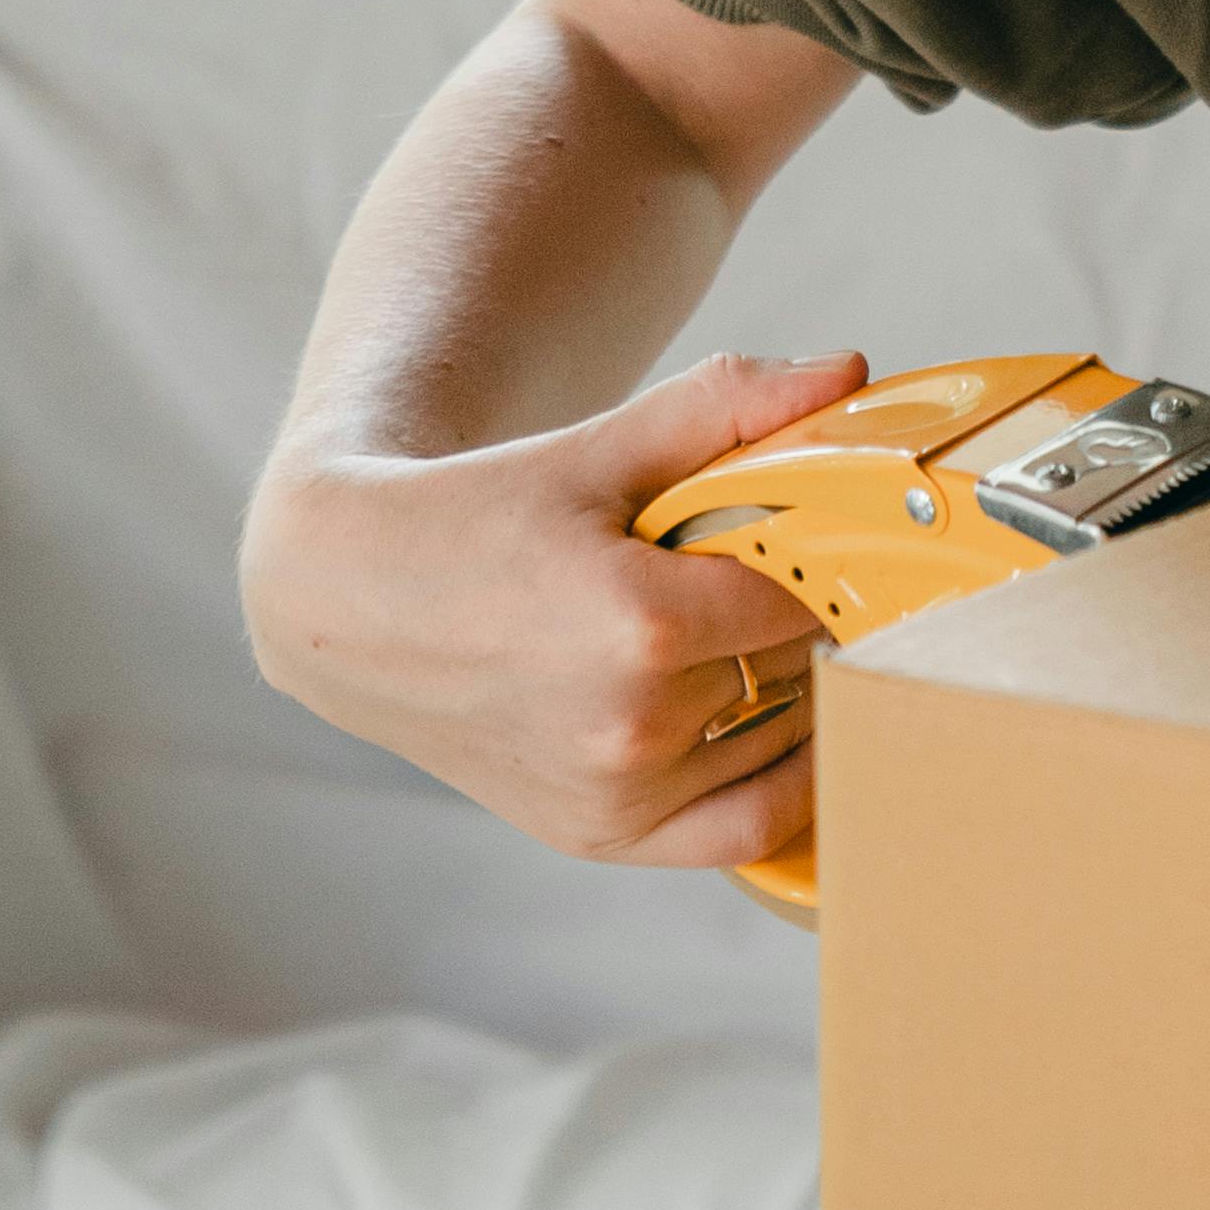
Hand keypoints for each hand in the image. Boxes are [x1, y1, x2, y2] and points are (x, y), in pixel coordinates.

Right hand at [242, 346, 868, 868]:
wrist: (358, 599)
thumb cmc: (485, 510)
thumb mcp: (606, 443)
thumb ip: (732, 406)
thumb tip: (850, 372)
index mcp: (643, 624)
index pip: (808, 593)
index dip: (829, 555)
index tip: (826, 530)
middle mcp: (633, 727)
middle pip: (799, 665)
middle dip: (807, 614)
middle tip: (787, 573)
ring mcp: (617, 795)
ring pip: (783, 741)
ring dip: (792, 689)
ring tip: (749, 632)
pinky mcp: (599, 836)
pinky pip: (743, 829)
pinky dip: (781, 779)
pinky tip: (780, 723)